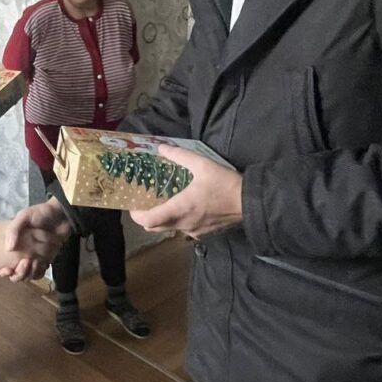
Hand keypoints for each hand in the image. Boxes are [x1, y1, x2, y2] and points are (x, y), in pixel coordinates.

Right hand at [0, 200, 70, 281]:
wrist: (61, 214)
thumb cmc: (40, 213)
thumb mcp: (23, 216)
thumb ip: (13, 229)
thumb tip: (8, 249)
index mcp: (16, 242)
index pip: (4, 261)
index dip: (3, 269)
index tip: (4, 269)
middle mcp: (23, 252)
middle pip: (15, 271)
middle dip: (16, 273)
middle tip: (20, 265)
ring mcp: (34, 257)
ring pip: (27, 274)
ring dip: (26, 273)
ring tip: (31, 262)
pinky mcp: (45, 260)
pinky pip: (39, 272)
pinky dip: (37, 271)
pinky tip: (39, 264)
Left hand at [129, 145, 243, 238]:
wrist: (249, 202)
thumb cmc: (223, 183)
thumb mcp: (201, 164)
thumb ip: (179, 155)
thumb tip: (162, 147)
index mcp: (178, 209)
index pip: (148, 221)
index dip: (136, 215)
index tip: (133, 205)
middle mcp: (183, 224)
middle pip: (155, 227)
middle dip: (146, 217)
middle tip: (146, 202)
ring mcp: (194, 232)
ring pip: (170, 229)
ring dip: (163, 219)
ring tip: (165, 202)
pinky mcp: (204, 234)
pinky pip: (184, 230)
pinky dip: (179, 222)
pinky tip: (186, 208)